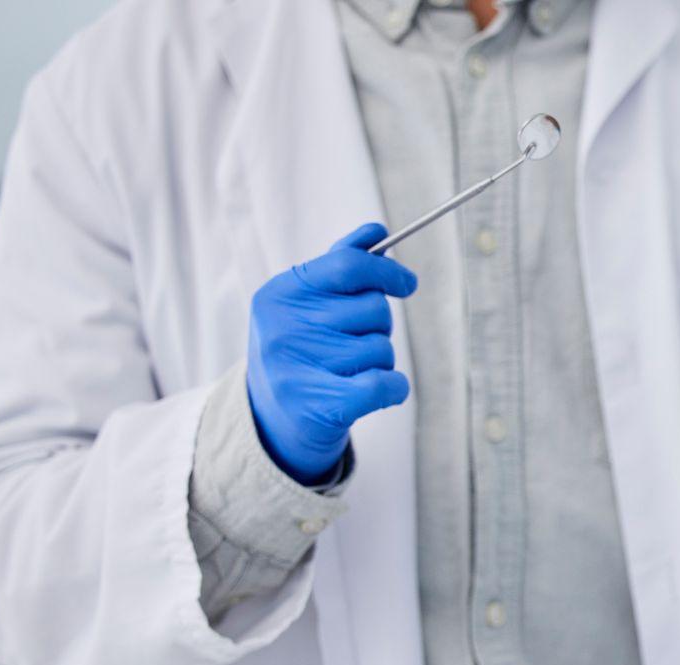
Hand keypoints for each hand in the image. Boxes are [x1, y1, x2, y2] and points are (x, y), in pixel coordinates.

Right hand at [246, 223, 417, 484]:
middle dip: (377, 326)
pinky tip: (378, 390)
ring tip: (348, 371)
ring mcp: (298, 369)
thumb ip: (341, 264)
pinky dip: (394, 387)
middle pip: (374, 309)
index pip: (350, 266)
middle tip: (353, 342)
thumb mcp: (307, 302)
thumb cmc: (301, 348)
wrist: (272, 419)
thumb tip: (376, 230)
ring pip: (382, 349)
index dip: (388, 272)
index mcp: (280, 293)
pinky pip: (385, 384)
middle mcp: (282, 328)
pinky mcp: (321, 407)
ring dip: (380, 361)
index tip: (408, 284)